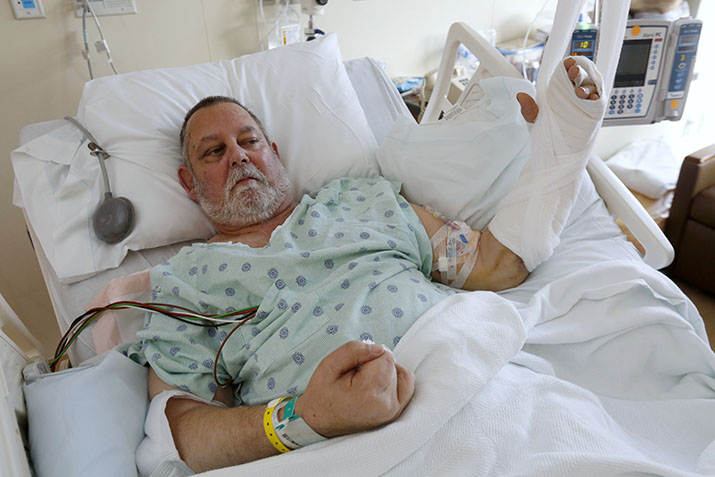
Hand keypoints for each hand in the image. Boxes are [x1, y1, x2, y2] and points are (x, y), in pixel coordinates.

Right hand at [295, 340, 414, 437]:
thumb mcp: (329, 365)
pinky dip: (396, 379)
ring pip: (401, 374)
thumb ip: (354, 350)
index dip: (369, 355)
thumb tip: (379, 348)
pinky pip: (407, 386)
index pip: (386, 357)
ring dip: (386, 371)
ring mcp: (393, 412)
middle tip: (357, 376)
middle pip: (393, 365)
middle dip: (376, 364)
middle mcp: (386, 405)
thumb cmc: (322, 394)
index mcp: (368, 392)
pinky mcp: (395, 414)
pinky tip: (379, 382)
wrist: (319, 423)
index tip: (355, 367)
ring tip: (367, 380)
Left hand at [516, 57, 600, 123]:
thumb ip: (528, 108)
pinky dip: (597, 97)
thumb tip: (520, 96)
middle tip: (574, 71)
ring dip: (587, 86)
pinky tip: (593, 98)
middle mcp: (574, 91)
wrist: (558, 145)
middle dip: (578, 72)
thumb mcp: (535, 117)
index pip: (566, 72)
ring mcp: (585, 99)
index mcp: (561, 89)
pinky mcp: (594, 109)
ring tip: (579, 92)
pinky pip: (599, 99)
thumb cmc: (549, 127)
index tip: (568, 63)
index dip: (567, 66)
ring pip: (591, 86)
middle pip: (580, 76)